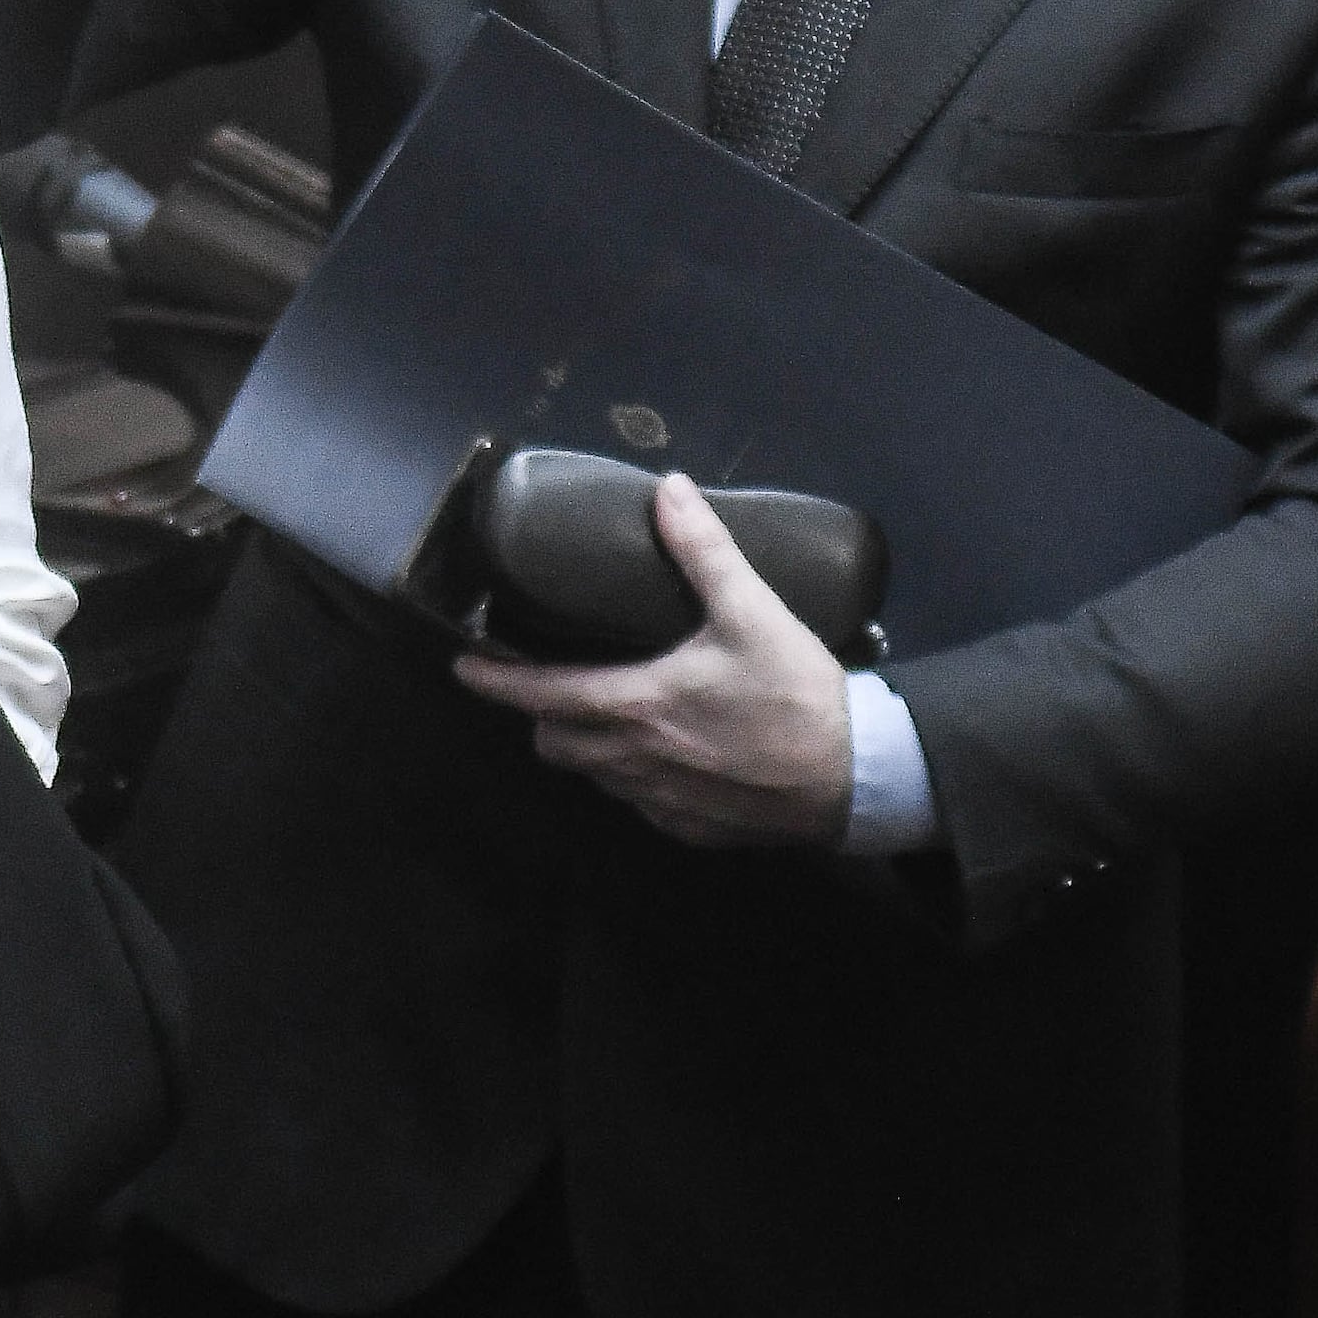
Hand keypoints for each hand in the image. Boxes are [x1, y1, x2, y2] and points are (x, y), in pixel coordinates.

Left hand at [456, 476, 856, 847]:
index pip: (542, 695)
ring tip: (601, 715)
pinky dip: (633, 779)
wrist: (853, 776)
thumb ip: (704, 551)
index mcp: (637, 705)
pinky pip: (639, 804)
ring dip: (586, 747)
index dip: (496, 682)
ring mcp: (660, 801)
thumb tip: (669, 489)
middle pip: (555, 744)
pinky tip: (660, 755)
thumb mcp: (752, 611)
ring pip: (595, 777)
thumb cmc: (796, 693)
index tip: (463, 667)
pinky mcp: (690, 827)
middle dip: (541, 717)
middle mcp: (635, 760)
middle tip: (548, 687)